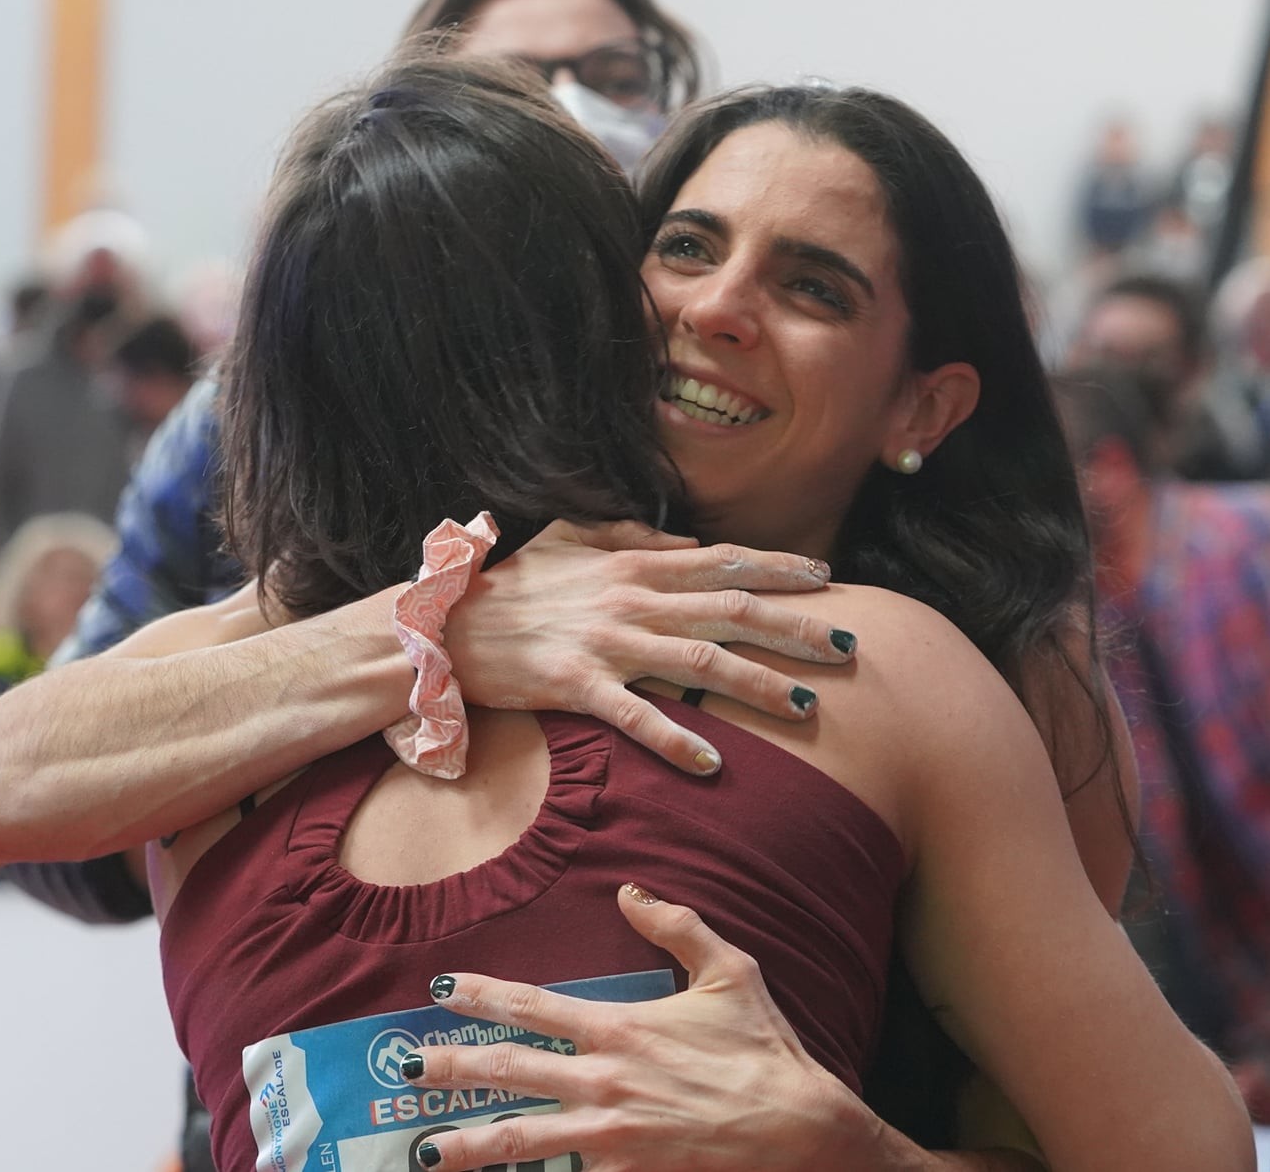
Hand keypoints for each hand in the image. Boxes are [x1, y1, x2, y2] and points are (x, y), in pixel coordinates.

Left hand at [400, 886, 875, 1171]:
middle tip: (404, 1069)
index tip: (439, 989)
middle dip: (451, 1069)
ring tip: (421, 1152)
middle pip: (510, 1074)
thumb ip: (677, 925)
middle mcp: (605, 1084)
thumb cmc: (765, 1050)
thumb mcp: (731, 970)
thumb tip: (630, 892)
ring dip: (468, 1146)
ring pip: (523, 1141)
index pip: (534, 1006)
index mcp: (621, 1029)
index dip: (482, 995)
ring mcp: (612, 1140)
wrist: (803, 1134)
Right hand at [447, 520, 853, 774]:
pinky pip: (635, 716)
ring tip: (809, 706)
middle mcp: (630, 600)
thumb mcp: (570, 537)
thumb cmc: (511, 582)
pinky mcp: (576, 686)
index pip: (722, 561)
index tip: (826, 579)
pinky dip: (675, 738)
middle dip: (795, 628)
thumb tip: (688, 542)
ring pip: (700, 662)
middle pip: (730, 610)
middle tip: (848, 645)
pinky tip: (713, 761)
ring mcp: (605, 643)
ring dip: (758, 685)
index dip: (779, 568)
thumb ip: (632, 534)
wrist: (447, 623)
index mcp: (632, 562)